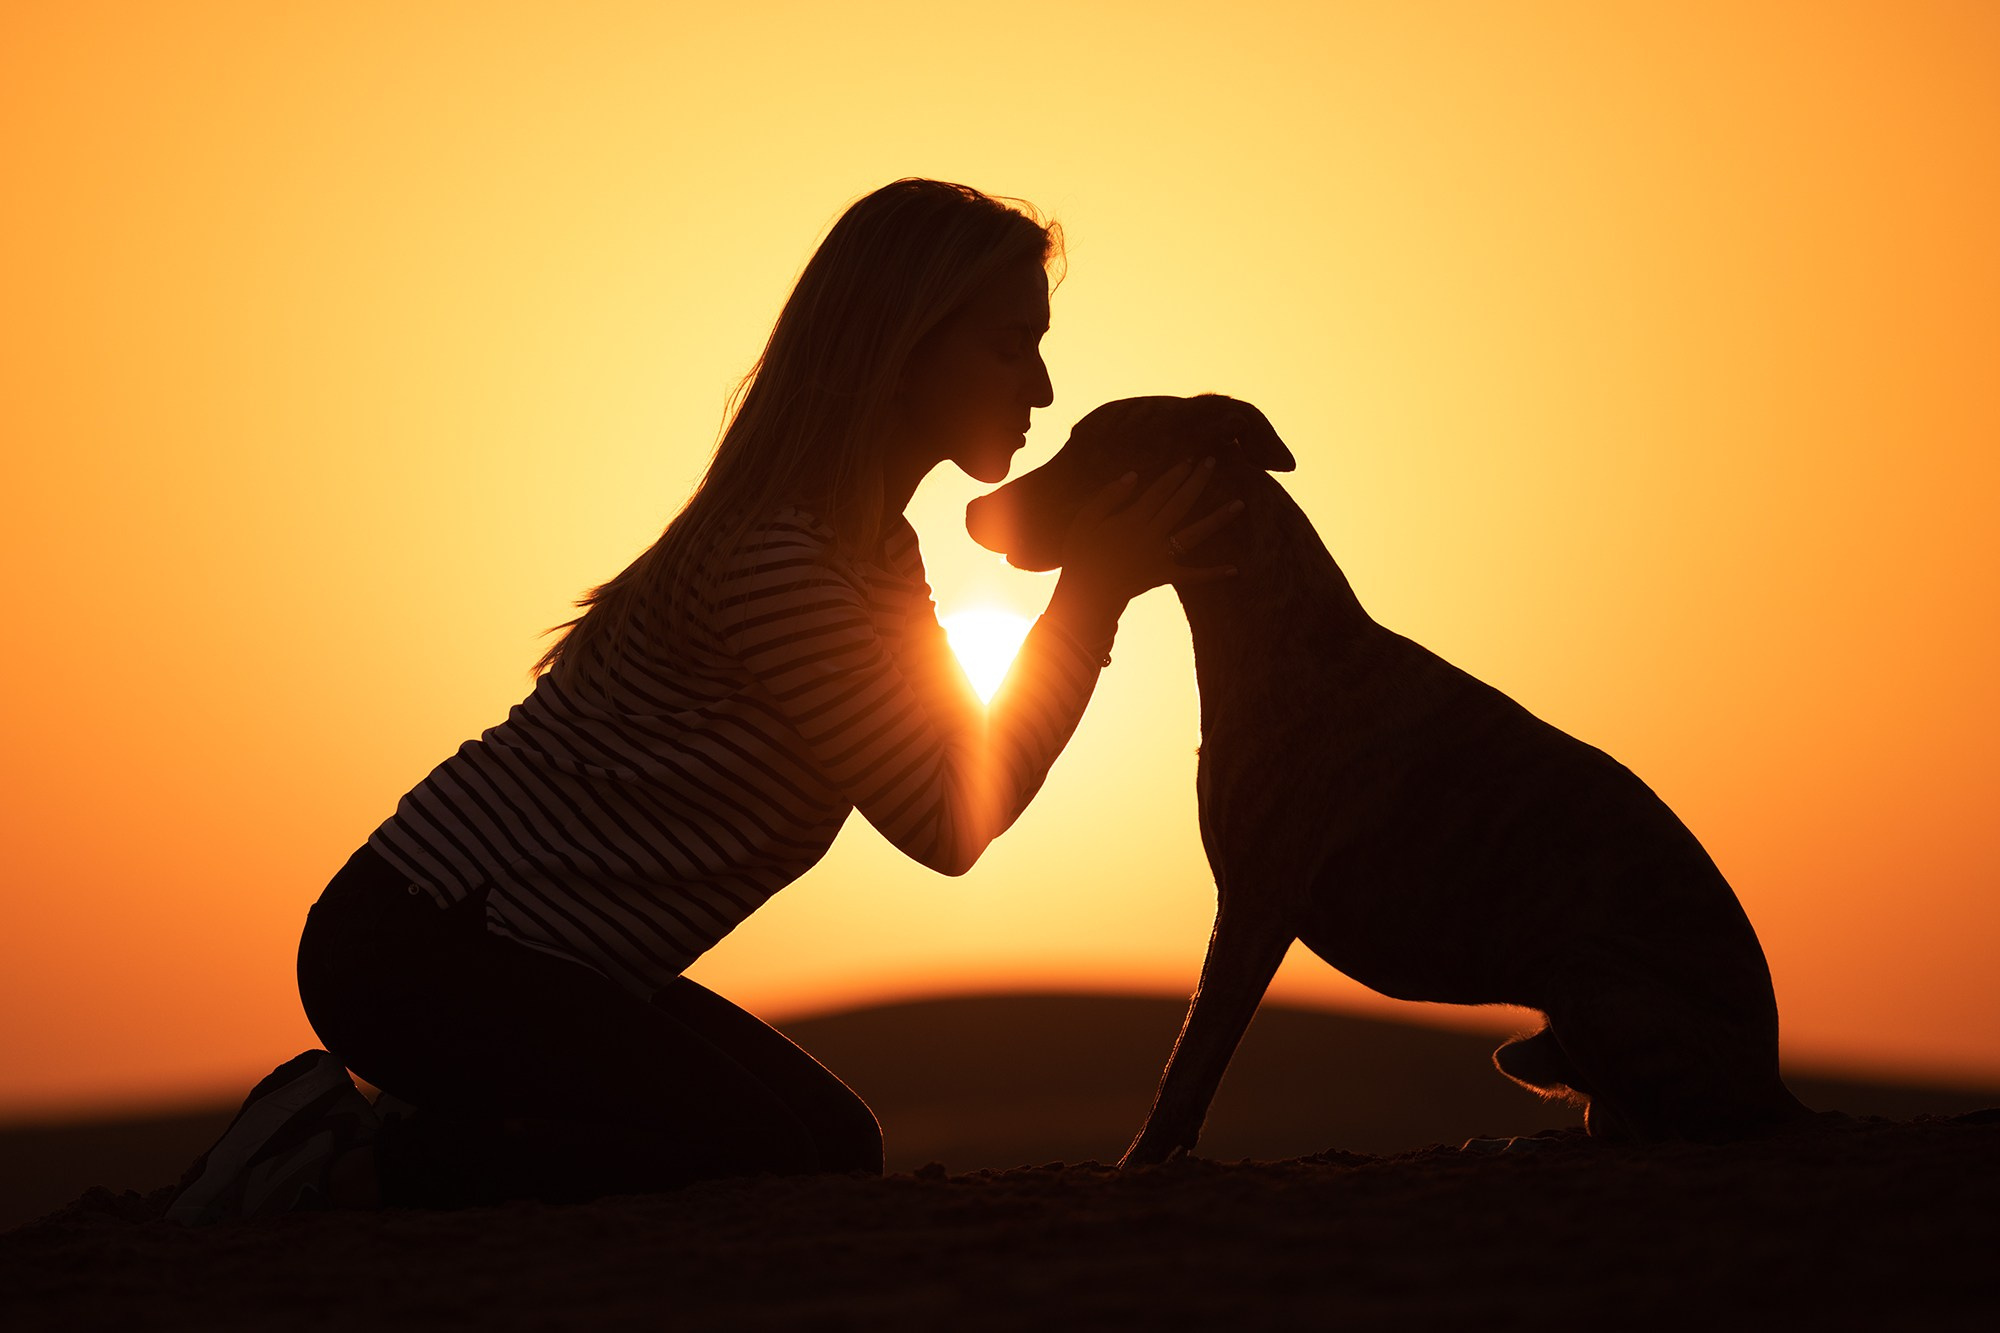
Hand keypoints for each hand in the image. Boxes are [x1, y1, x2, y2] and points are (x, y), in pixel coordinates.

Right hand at [1044, 458, 1242, 640]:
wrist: (1085, 594)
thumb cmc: (1081, 554)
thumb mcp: (1085, 520)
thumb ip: (1108, 496)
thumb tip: (1133, 476)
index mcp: (1132, 520)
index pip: (1161, 490)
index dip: (1177, 473)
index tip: (1191, 458)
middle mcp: (1151, 535)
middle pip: (1181, 504)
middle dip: (1198, 481)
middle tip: (1213, 462)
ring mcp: (1160, 556)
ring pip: (1194, 534)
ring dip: (1218, 519)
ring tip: (1240, 504)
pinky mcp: (1163, 575)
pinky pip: (1191, 575)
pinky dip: (1212, 573)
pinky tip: (1234, 569)